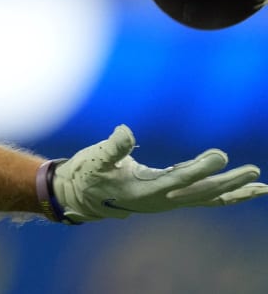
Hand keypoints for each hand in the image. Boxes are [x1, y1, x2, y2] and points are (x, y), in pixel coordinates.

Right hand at [51, 124, 267, 221]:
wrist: (82, 196)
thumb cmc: (88, 174)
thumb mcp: (95, 159)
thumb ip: (112, 147)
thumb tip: (125, 130)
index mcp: (144, 190)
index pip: (179, 179)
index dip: (201, 168)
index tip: (221, 156)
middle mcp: (162, 200)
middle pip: (202, 192)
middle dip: (228, 183)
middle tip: (253, 171)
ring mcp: (169, 200)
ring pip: (208, 198)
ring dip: (235, 192)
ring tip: (261, 186)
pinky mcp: (172, 197)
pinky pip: (204, 198)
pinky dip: (226, 195)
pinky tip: (243, 190)